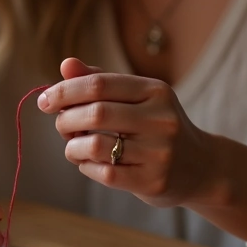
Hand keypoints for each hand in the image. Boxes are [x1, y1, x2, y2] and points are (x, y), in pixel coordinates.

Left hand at [36, 57, 221, 207]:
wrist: (201, 167)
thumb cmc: (156, 128)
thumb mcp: (137, 99)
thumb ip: (100, 81)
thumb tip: (66, 65)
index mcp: (155, 91)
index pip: (98, 84)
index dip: (64, 91)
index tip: (45, 100)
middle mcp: (161, 119)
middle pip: (95, 113)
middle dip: (65, 120)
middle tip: (61, 126)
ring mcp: (159, 152)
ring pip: (95, 145)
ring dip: (73, 146)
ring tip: (75, 146)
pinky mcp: (153, 181)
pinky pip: (104, 173)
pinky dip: (86, 167)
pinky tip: (89, 163)